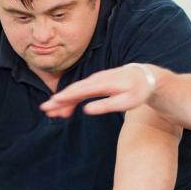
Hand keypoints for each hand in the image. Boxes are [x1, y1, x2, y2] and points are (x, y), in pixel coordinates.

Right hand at [40, 64, 156, 118]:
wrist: (146, 76)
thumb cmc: (138, 90)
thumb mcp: (127, 102)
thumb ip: (106, 105)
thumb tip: (86, 110)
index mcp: (103, 83)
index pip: (80, 90)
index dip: (65, 97)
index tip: (52, 103)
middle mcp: (96, 80)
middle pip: (74, 90)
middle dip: (58, 100)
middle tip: (44, 109)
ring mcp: (96, 81)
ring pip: (76, 91)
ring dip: (63, 101)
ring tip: (50, 112)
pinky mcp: (97, 84)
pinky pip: (81, 92)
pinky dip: (72, 99)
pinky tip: (65, 109)